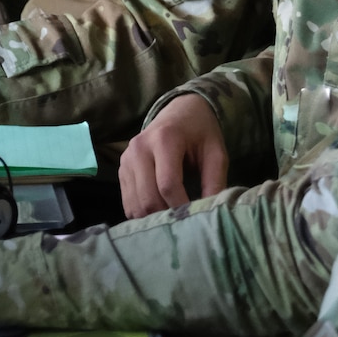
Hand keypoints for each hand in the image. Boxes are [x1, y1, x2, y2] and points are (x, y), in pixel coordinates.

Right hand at [118, 95, 228, 217]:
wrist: (180, 112)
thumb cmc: (200, 133)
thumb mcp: (216, 153)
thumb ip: (215, 182)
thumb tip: (210, 214)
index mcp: (164, 139)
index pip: (168, 184)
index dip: (181, 207)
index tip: (195, 219)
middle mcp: (139, 148)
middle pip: (148, 198)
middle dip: (167, 216)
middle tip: (185, 224)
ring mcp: (126, 160)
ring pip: (135, 205)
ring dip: (154, 218)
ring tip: (174, 219)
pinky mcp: (121, 170)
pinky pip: (128, 203)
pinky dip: (143, 214)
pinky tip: (161, 212)